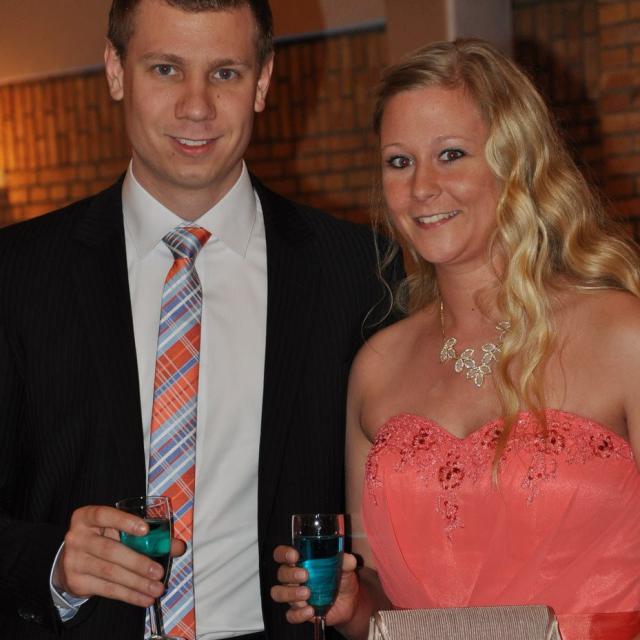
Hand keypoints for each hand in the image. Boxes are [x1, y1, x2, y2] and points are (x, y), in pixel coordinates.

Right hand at [55, 505, 185, 606]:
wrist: (71, 561)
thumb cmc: (103, 538)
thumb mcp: (119, 530)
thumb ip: (147, 535)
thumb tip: (178, 547)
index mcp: (87, 517)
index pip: (104, 515)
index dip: (125, 522)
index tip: (146, 530)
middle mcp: (76, 537)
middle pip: (110, 551)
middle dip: (138, 563)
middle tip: (159, 572)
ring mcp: (74, 561)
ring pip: (110, 573)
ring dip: (137, 583)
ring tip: (157, 588)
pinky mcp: (76, 582)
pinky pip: (107, 590)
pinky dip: (129, 595)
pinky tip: (145, 598)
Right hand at [270, 545, 359, 626]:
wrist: (349, 602)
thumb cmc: (342, 578)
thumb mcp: (346, 567)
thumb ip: (345, 561)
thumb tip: (349, 559)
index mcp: (300, 561)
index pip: (282, 554)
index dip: (284, 554)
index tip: (295, 556)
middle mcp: (293, 577)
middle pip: (281, 573)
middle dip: (290, 574)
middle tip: (305, 575)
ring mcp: (294, 595)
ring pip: (279, 593)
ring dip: (290, 594)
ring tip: (307, 594)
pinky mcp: (299, 611)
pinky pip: (290, 615)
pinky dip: (298, 614)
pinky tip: (310, 611)